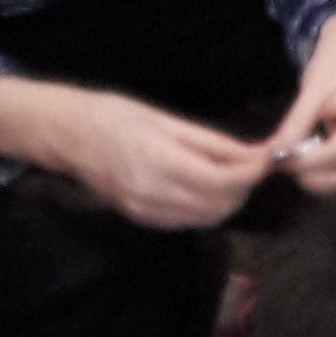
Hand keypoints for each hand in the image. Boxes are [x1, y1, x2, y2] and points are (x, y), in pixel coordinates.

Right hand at [0, 75, 270, 231]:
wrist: (67, 135)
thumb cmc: (115, 115)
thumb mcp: (166, 119)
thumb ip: (210, 143)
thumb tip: (251, 154)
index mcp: (161, 159)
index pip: (223, 180)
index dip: (253, 172)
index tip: (268, 157)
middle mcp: (154, 192)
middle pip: (220, 204)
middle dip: (244, 187)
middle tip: (252, 164)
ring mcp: (146, 210)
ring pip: (207, 218)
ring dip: (228, 200)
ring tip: (232, 174)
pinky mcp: (141, 219)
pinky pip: (187, 222)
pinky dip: (206, 209)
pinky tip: (205, 188)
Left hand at [273, 11, 335, 194]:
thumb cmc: (335, 65)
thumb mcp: (313, 90)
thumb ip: (296, 123)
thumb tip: (275, 153)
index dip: (308, 161)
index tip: (279, 160)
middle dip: (312, 174)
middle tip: (281, 165)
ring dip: (317, 176)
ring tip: (291, 161)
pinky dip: (324, 172)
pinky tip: (305, 160)